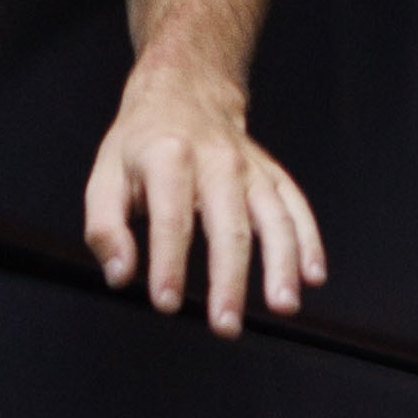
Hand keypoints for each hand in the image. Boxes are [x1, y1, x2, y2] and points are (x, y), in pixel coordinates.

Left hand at [85, 55, 321, 331]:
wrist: (187, 91)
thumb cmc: (143, 143)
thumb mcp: (105, 175)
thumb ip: (106, 229)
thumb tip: (120, 275)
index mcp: (168, 158)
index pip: (171, 219)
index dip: (169, 264)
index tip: (167, 303)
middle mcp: (217, 162)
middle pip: (228, 226)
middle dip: (229, 280)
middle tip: (225, 325)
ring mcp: (252, 170)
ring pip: (274, 220)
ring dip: (281, 265)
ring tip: (283, 306)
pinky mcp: (274, 178)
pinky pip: (298, 210)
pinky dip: (310, 243)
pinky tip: (313, 277)